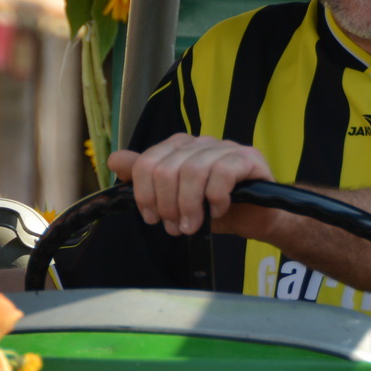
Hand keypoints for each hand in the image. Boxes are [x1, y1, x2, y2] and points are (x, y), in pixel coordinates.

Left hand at [108, 134, 274, 235]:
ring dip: (189, 206)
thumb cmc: (214, 208)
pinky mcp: (248, 157)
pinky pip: (222, 174)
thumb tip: (115, 160)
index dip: (145, 194)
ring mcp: (225, 147)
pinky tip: (218, 211)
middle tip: (175, 227)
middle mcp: (200, 142)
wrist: (255, 217)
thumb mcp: (174, 199)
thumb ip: (146, 180)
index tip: (153, 218)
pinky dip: (215, 199)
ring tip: (192, 226)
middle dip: (167, 205)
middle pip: (167, 169)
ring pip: (193, 171)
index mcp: (179, 147)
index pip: (147, 162)